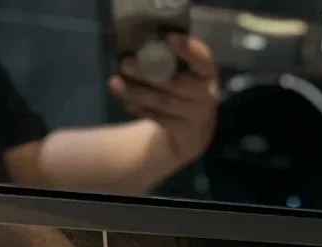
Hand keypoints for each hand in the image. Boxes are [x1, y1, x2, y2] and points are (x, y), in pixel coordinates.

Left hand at [109, 35, 218, 167]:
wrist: (194, 133)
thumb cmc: (183, 91)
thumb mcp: (184, 74)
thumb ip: (168, 61)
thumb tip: (137, 49)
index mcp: (206, 72)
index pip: (202, 59)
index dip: (188, 49)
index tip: (169, 39)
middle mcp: (206, 94)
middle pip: (176, 82)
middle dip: (148, 73)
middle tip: (124, 64)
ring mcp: (197, 116)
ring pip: (163, 101)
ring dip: (137, 93)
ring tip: (114, 83)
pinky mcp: (185, 133)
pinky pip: (160, 119)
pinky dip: (142, 110)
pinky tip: (128, 104)